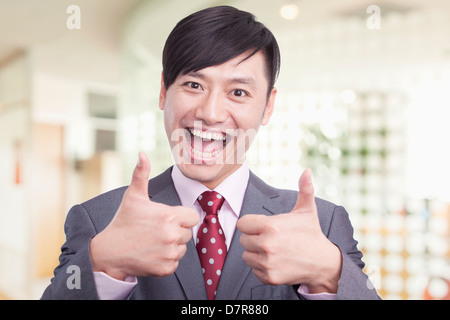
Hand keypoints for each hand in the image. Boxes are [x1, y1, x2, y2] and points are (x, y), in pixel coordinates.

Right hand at [90, 152, 198, 279]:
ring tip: (153, 242)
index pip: (192, 217)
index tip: (167, 219)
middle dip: (176, 231)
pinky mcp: (166, 268)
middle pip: (188, 233)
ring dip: (172, 246)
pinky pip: (175, 262)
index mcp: (170, 216)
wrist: (109, 252)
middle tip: (156, 231)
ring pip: (182, 248)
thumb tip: (142, 154)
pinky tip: (152, 253)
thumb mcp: (133, 196)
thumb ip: (141, 174)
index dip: (181, 217)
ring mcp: (170, 253)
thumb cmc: (123, 222)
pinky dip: (166, 260)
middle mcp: (173, 235)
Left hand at [237, 169, 341, 292]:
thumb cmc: (311, 234)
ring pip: (246, 256)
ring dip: (256, 253)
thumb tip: (307, 171)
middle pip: (243, 240)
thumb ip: (304, 189)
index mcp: (271, 226)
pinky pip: (254, 269)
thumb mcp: (307, 211)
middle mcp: (267, 245)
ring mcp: (267, 262)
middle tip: (271, 238)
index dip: (251, 224)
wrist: (322, 263)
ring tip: (273, 250)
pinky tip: (276, 262)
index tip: (263, 226)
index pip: (242, 224)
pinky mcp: (269, 277)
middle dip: (254, 238)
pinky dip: (261, 267)